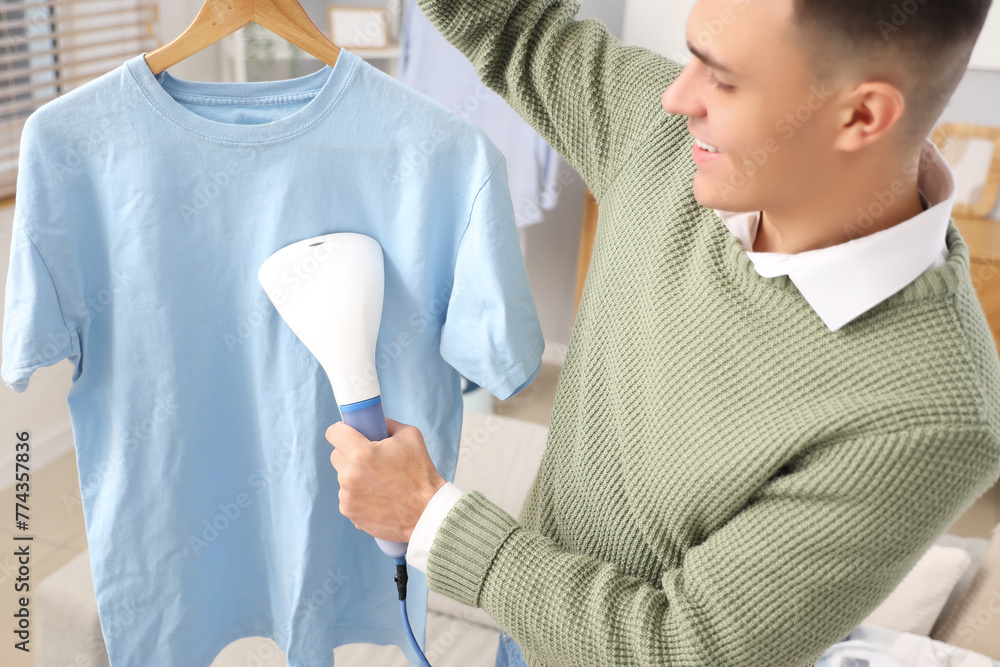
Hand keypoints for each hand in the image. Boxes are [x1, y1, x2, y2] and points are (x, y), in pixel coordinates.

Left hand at [326, 417, 446, 543]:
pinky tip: (378, 497)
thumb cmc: (420, 473)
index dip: (343, 430)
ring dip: (355, 475)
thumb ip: (387, 424)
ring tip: (380, 482)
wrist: (428, 512)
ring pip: (343, 477)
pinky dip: (359, 494)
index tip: (351, 434)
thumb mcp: (410, 436)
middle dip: (350, 453)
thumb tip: (374, 421)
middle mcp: (349, 475)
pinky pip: (347, 495)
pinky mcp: (349, 512)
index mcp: (361, 453)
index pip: (333, 433)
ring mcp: (347, 496)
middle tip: (371, 459)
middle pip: (336, 455)